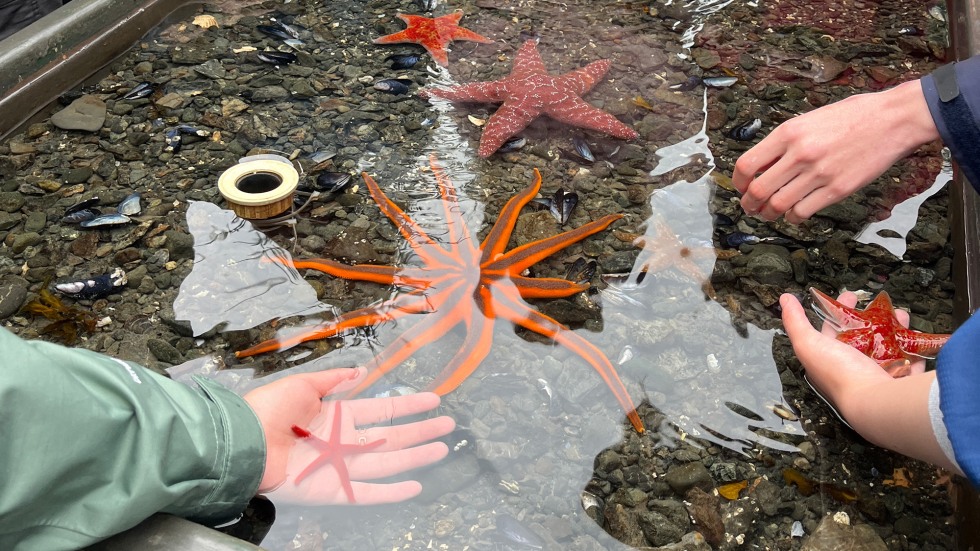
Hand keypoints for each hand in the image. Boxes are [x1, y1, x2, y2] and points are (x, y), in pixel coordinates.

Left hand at [243, 367, 455, 504]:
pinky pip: (367, 492)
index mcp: (338, 416)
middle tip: (448, 426)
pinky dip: (391, 492)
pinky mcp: (333, 491)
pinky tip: (414, 486)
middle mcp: (344, 442)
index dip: (408, 405)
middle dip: (421, 431)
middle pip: (392, 436)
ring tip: (441, 449)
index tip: (433, 400)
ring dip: (415, 457)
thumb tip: (361, 372)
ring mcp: (341, 468)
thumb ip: (333, 381)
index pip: (382, 410)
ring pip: (387, 462)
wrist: (243, 443)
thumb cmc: (267, 411)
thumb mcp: (302, 385)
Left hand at [733, 80, 939, 222]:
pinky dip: (792, 217)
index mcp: (788, 132)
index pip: (747, 165)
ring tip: (769, 213)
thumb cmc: (853, 116)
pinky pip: (802, 212)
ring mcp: (818, 174)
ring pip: (778, 205)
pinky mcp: (837, 189)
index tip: (741, 187)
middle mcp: (799, 154)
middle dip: (749, 204)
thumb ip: (785, 142)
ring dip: (768, 214)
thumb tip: (763, 164)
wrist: (895, 119)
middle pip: (758, 191)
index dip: (738, 182)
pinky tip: (794, 213)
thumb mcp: (810, 119)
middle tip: (750, 207)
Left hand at [781, 292, 961, 472]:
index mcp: (830, 361)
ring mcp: (879, 377)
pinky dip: (913, 348)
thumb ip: (796, 322)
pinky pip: (909, 362)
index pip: (832, 330)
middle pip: (862, 337)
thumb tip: (784, 299)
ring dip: (893, 328)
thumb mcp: (809, 344)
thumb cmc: (840, 374)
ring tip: (900, 313)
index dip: (838, 311)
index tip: (850, 295)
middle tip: (880, 302)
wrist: (876, 404)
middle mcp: (853, 370)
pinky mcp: (903, 382)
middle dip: (870, 317)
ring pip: (887, 347)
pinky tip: (915, 335)